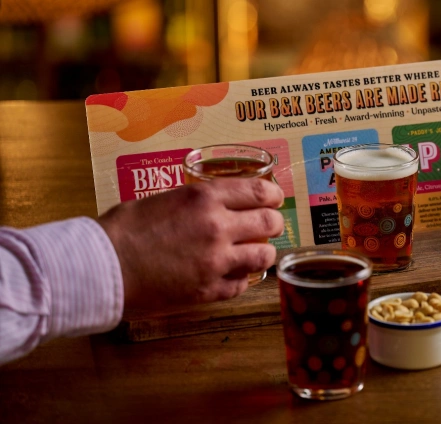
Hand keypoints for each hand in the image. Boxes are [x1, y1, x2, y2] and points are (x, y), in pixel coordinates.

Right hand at [98, 178, 284, 309]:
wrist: (100, 267)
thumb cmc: (123, 230)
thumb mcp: (164, 199)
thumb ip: (197, 203)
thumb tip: (217, 204)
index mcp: (205, 198)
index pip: (260, 192)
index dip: (273, 196)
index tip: (275, 199)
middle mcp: (217, 227)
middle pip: (269, 222)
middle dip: (274, 223)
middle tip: (270, 226)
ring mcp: (216, 262)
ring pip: (264, 256)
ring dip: (262, 253)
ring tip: (254, 253)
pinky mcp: (209, 291)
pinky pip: (242, 285)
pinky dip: (240, 280)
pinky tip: (230, 276)